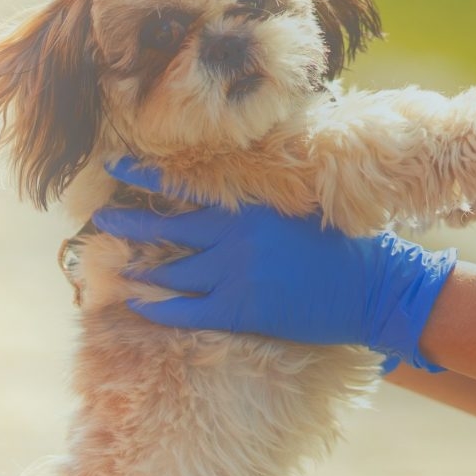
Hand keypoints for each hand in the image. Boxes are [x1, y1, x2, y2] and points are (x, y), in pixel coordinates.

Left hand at [92, 159, 456, 372]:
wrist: (374, 287)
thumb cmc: (345, 246)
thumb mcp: (303, 208)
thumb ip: (265, 200)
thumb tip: (234, 190)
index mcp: (252, 205)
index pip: (186, 184)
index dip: (145, 174)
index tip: (114, 164)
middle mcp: (237, 235)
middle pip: (166, 229)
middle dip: (128, 223)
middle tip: (101, 219)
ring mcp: (237, 273)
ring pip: (171, 273)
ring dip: (140, 269)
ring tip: (115, 265)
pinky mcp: (243, 309)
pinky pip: (186, 310)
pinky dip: (158, 308)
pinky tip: (138, 304)